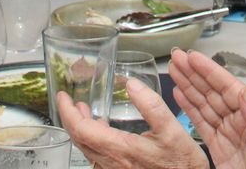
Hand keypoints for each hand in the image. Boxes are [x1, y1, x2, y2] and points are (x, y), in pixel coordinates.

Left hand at [56, 80, 210, 168]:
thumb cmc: (181, 164)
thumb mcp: (172, 130)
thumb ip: (152, 105)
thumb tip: (132, 84)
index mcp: (120, 149)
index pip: (81, 129)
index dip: (68, 112)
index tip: (63, 97)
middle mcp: (111, 163)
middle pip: (79, 139)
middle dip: (71, 118)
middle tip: (70, 101)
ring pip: (86, 149)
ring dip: (81, 129)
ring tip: (84, 112)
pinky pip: (96, 156)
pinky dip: (92, 140)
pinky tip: (102, 131)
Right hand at [169, 50, 245, 168]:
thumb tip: (245, 94)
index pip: (228, 88)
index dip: (210, 71)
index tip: (195, 58)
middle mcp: (238, 120)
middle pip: (213, 91)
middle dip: (194, 73)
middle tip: (178, 57)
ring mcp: (227, 132)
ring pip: (204, 104)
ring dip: (188, 86)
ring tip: (175, 70)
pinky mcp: (217, 146)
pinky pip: (200, 123)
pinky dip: (188, 108)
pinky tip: (180, 95)